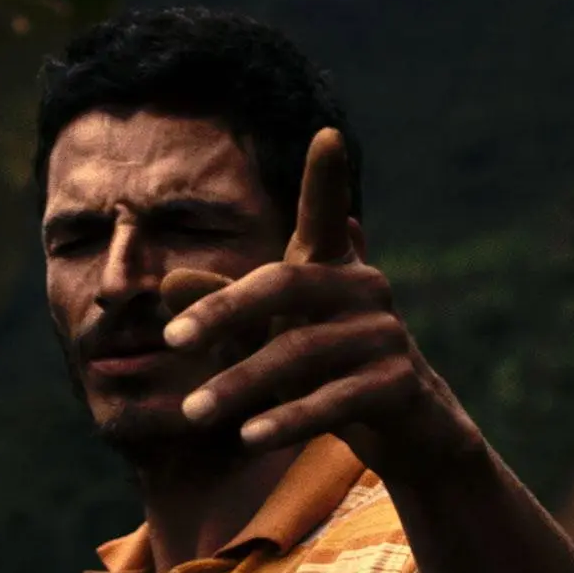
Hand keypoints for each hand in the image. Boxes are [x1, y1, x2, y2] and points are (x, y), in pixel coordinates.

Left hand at [162, 128, 482, 479]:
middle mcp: (365, 290)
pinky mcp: (398, 384)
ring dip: (242, 384)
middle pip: (286, 286)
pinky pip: (334, 400)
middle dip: (224, 310)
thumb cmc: (327, 368)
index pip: (325, 216)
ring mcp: (385, 336)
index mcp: (334, 269)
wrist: (407, 429)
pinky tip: (249, 437)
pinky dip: (289, 418)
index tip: (327, 135)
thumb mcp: (272, 335)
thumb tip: (166, 282)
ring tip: (194, 412)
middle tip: (172, 340)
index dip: (327, 178)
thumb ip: (225, 308)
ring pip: (300, 353)